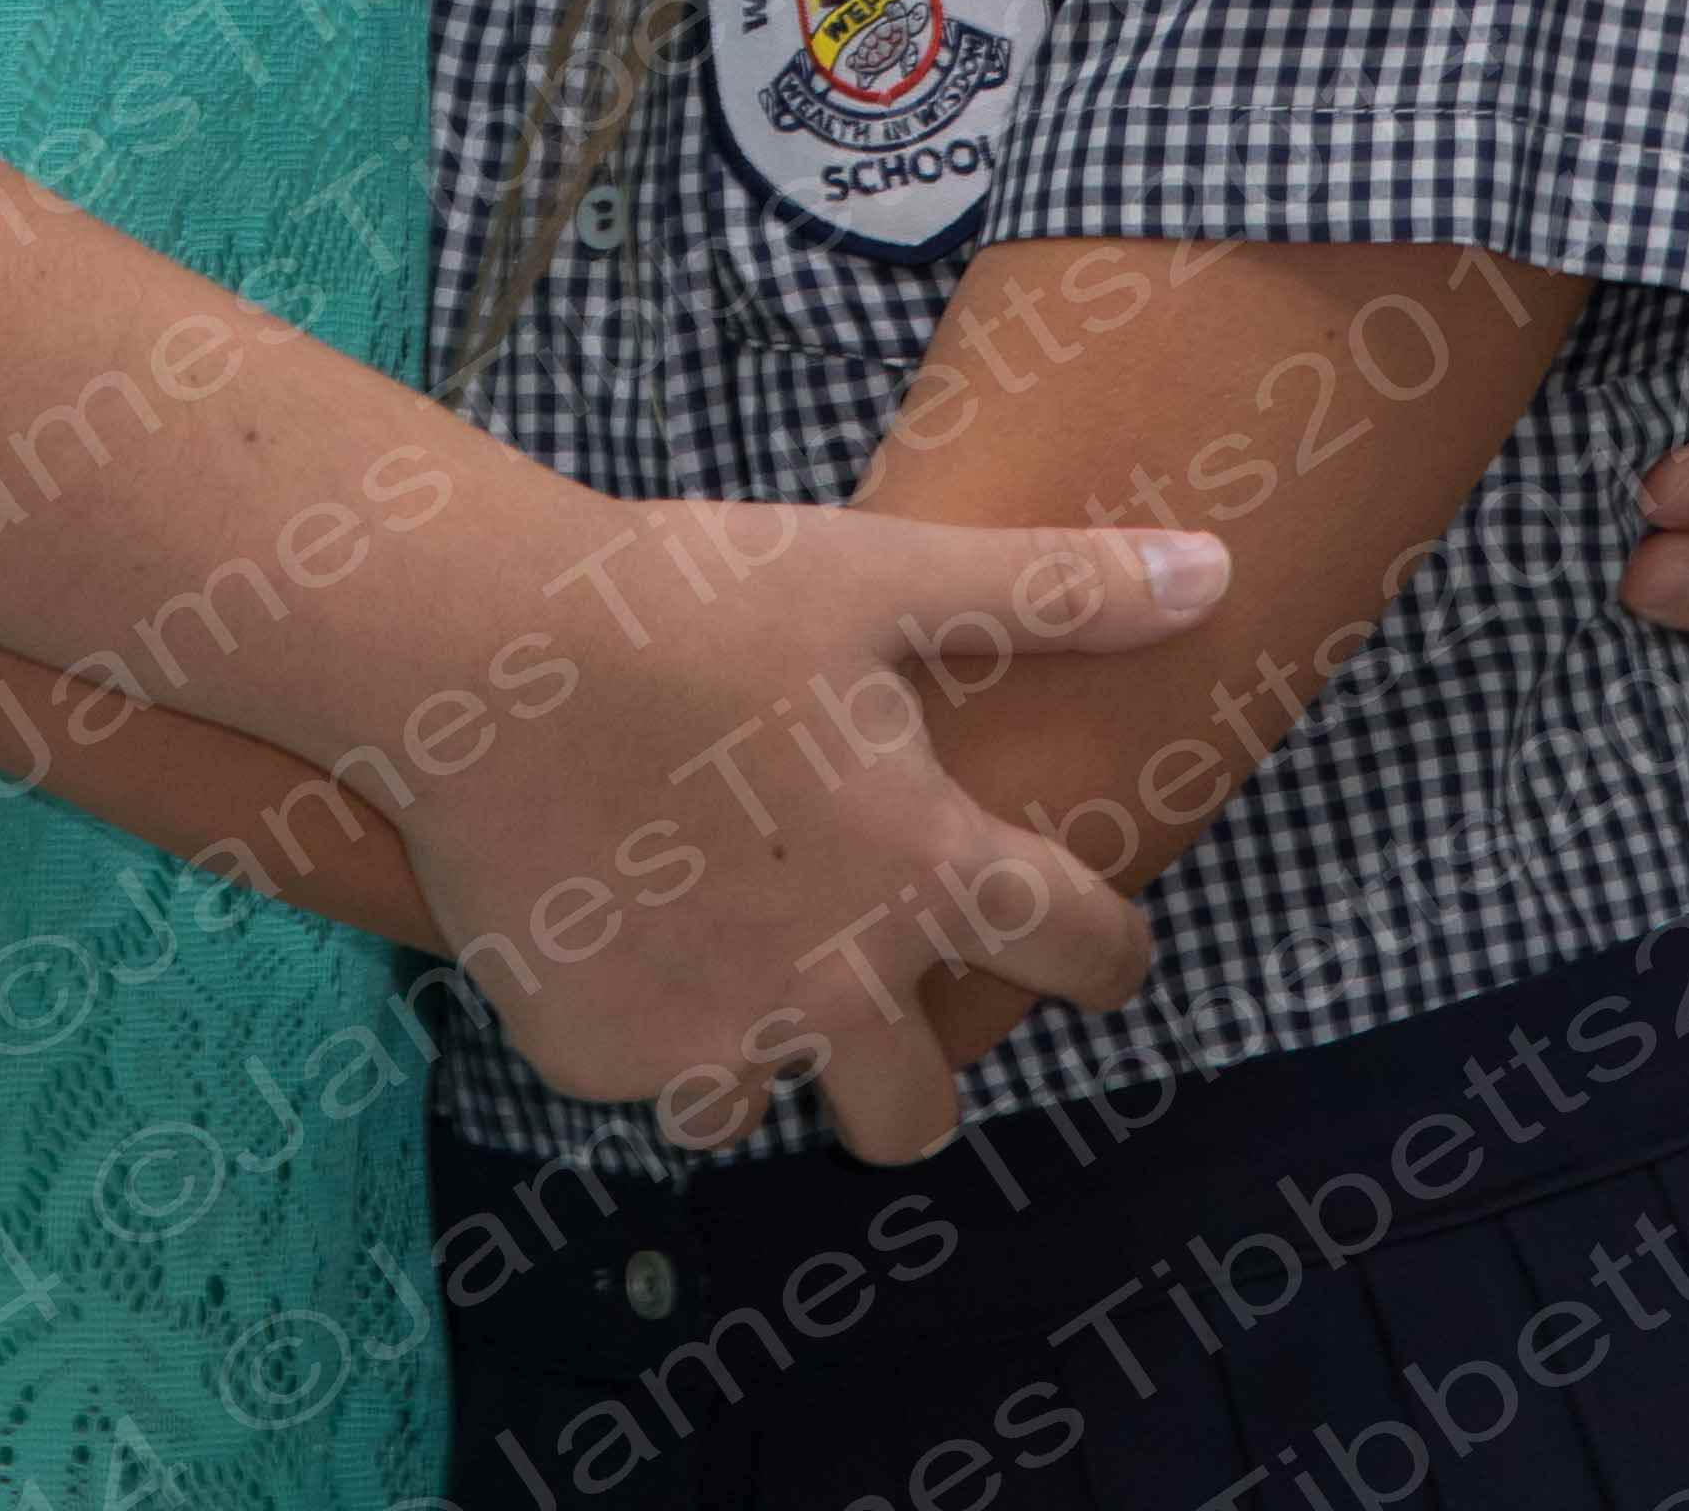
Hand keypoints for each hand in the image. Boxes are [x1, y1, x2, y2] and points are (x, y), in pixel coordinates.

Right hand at [380, 497, 1226, 1164]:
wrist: (474, 647)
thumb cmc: (687, 596)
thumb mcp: (879, 572)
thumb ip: (1054, 590)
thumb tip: (1214, 573)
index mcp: (921, 874)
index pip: (1086, 956)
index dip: (1106, 946)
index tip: (1087, 936)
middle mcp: (832, 991)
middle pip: (919, 1115)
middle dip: (909, 1057)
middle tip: (859, 957)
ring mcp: (708, 1038)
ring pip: (769, 1106)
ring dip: (764, 1044)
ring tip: (722, 931)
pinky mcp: (597, 1056)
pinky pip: (650, 1071)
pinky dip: (646, 1015)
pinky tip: (619, 911)